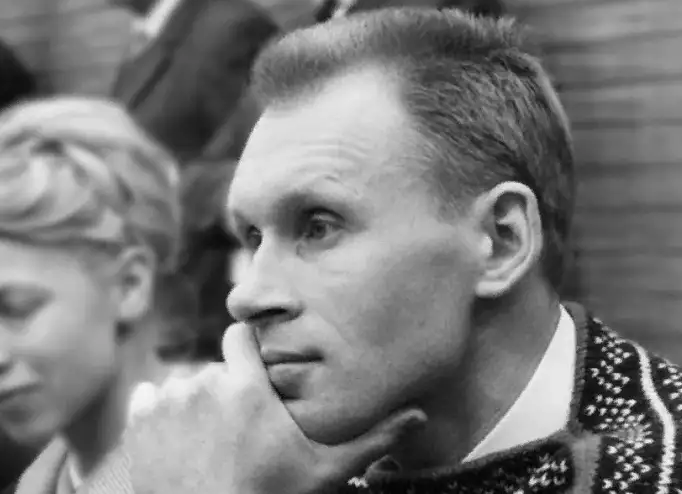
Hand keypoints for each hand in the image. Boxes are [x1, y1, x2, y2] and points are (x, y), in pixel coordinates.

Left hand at [124, 323, 425, 493]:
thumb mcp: (322, 472)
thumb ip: (369, 439)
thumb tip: (418, 417)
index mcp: (245, 385)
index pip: (241, 333)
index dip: (249, 349)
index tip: (257, 370)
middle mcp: (202, 382)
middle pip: (217, 366)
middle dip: (228, 387)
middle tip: (242, 426)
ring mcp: (166, 401)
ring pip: (186, 383)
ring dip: (196, 402)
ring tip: (212, 440)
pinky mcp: (139, 422)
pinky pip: (151, 398)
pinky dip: (161, 412)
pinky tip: (180, 439)